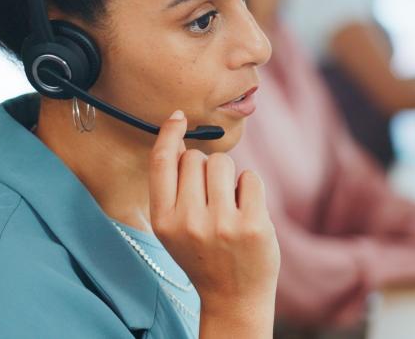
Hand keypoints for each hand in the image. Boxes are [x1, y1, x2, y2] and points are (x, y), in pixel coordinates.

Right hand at [148, 110, 278, 335]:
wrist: (233, 298)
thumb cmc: (203, 255)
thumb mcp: (174, 228)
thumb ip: (173, 188)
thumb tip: (178, 139)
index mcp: (164, 221)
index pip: (162, 162)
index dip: (169, 134)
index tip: (178, 117)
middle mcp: (189, 221)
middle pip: (196, 158)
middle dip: (205, 168)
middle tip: (211, 198)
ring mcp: (222, 224)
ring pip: (223, 162)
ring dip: (228, 176)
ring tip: (228, 204)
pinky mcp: (253, 225)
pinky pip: (250, 177)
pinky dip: (249, 188)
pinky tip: (246, 211)